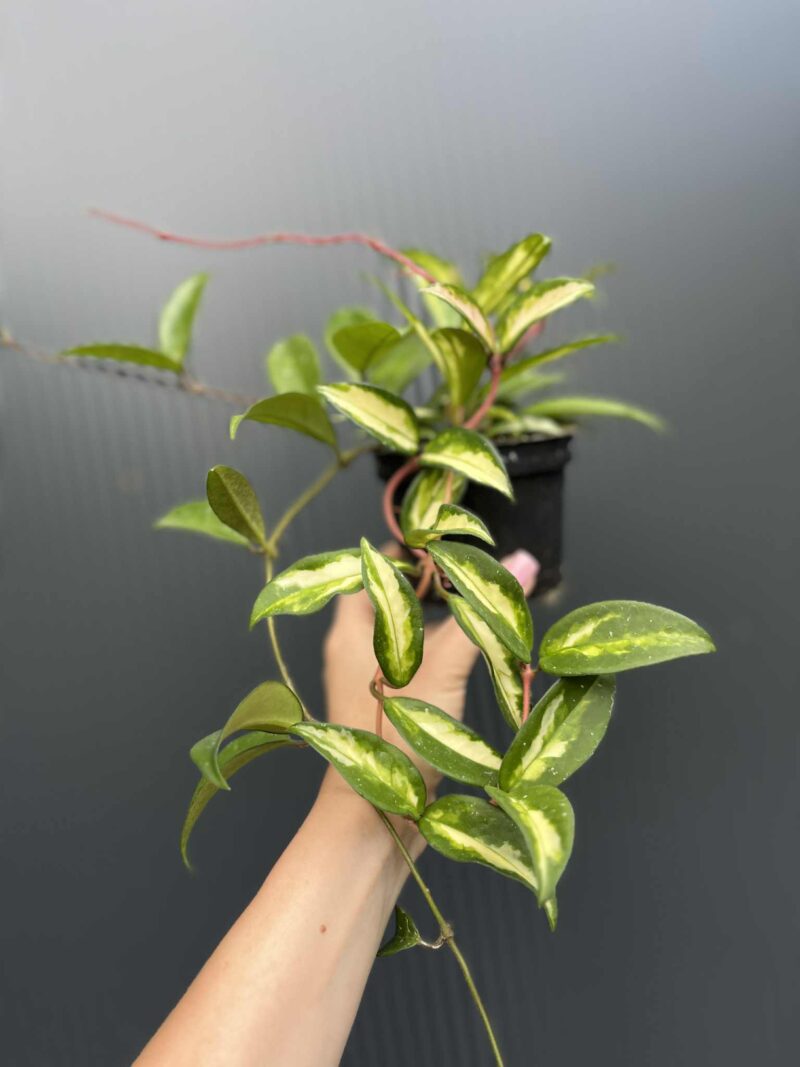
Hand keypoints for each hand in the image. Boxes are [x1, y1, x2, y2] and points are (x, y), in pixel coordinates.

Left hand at [322, 545, 539, 797]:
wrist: (376, 820)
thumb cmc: (394, 736)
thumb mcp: (443, 665)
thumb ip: (483, 613)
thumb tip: (523, 560)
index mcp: (350, 631)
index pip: (368, 570)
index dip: (402, 552)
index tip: (442, 542)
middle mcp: (353, 653)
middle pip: (391, 601)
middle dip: (429, 586)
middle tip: (471, 572)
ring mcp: (369, 684)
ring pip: (406, 637)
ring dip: (438, 622)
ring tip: (478, 607)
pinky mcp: (388, 711)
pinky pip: (413, 667)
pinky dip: (439, 656)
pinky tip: (471, 658)